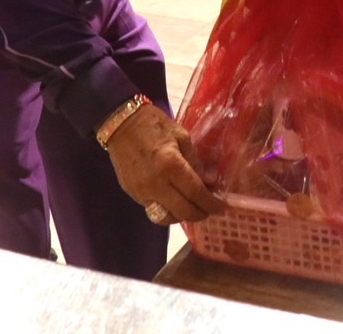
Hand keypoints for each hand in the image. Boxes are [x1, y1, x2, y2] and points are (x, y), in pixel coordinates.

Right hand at [104, 103, 224, 224]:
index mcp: (170, 164)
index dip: (211, 203)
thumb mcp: (181, 137)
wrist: (121, 124)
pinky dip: (168, 211)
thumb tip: (210, 182)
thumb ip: (195, 162)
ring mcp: (142, 191)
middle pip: (183, 211)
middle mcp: (156, 182)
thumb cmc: (154, 125)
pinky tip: (175, 203)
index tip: (221, 207)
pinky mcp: (133, 194)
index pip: (196, 193)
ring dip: (183, 216)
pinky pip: (154, 211)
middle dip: (200, 214)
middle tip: (210, 209)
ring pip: (167, 217)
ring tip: (193, 207)